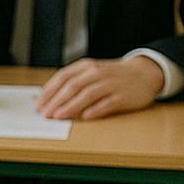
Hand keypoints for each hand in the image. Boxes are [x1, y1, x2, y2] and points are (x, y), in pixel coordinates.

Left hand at [36, 56, 163, 119]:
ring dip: (71, 106)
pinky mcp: (123, 96)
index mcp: (86, 66)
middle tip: (45, 114)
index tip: (39, 105)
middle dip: (56, 101)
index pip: (62, 77)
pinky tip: (85, 117)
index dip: (49, 92)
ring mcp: (110, 84)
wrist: (144, 72)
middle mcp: (97, 73)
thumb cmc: (112, 75)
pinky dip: (96, 110)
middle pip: (72, 87)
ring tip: (59, 116)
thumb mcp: (91, 72)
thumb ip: (73, 82)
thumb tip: (50, 99)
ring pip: (87, 94)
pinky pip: (107, 103)